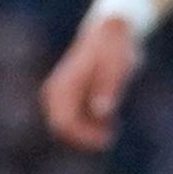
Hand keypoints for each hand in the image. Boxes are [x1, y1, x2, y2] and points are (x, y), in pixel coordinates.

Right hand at [38, 17, 137, 149]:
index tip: (107, 140)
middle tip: (111, 136)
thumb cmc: (115, 50)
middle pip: (62, 127)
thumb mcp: (117, 67)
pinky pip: (71, 120)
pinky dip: (88, 125)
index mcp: (64, 86)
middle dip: (84, 137)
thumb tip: (101, 111)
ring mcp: (59, 95)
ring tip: (112, 126)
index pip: (63, 123)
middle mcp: (55, 91)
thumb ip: (108, 88)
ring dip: (87, 132)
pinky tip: (108, 121)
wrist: (109, 33)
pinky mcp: (67, 97)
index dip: (83, 137)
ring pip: (66, 126)